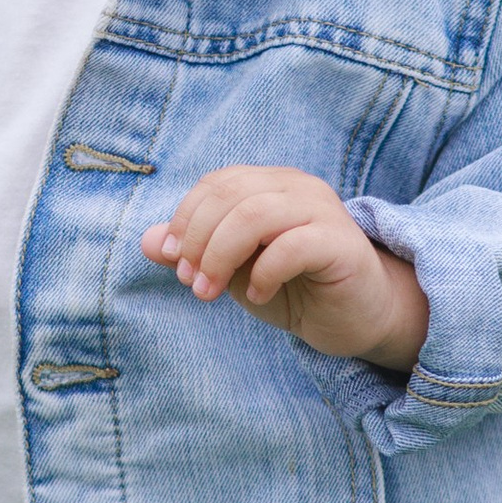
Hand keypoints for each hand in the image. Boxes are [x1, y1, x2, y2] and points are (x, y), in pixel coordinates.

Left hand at [142, 167, 429, 370]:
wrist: (355, 318)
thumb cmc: (292, 288)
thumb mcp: (232, 271)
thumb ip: (192, 254)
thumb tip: (146, 241)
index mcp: (270, 184)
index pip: (216, 184)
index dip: (184, 220)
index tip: (172, 262)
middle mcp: (297, 187)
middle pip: (229, 195)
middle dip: (197, 241)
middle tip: (192, 283)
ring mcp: (323, 210)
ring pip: (255, 214)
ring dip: (221, 256)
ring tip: (211, 292)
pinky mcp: (342, 243)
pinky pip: (291, 246)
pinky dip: (264, 273)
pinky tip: (257, 296)